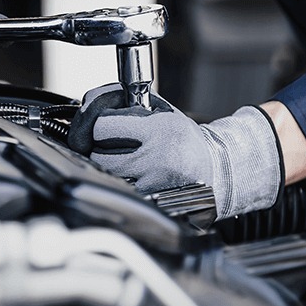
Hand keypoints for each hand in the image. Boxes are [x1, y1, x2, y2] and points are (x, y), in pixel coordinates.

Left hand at [68, 84, 283, 218]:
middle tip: (110, 145)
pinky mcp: (152, 203)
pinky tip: (133, 177)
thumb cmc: (184, 139)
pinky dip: (120, 184)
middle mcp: (156, 158)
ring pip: (106, 176)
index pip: (102, 127)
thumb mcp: (162, 111)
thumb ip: (127, 104)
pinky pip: (120, 192)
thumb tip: (89, 103)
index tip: (103, 125)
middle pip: (98, 155)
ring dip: (107, 168)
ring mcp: (154, 184)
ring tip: (123, 160)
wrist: (216, 169)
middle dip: (98, 148)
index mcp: (158, 130)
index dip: (96, 124)